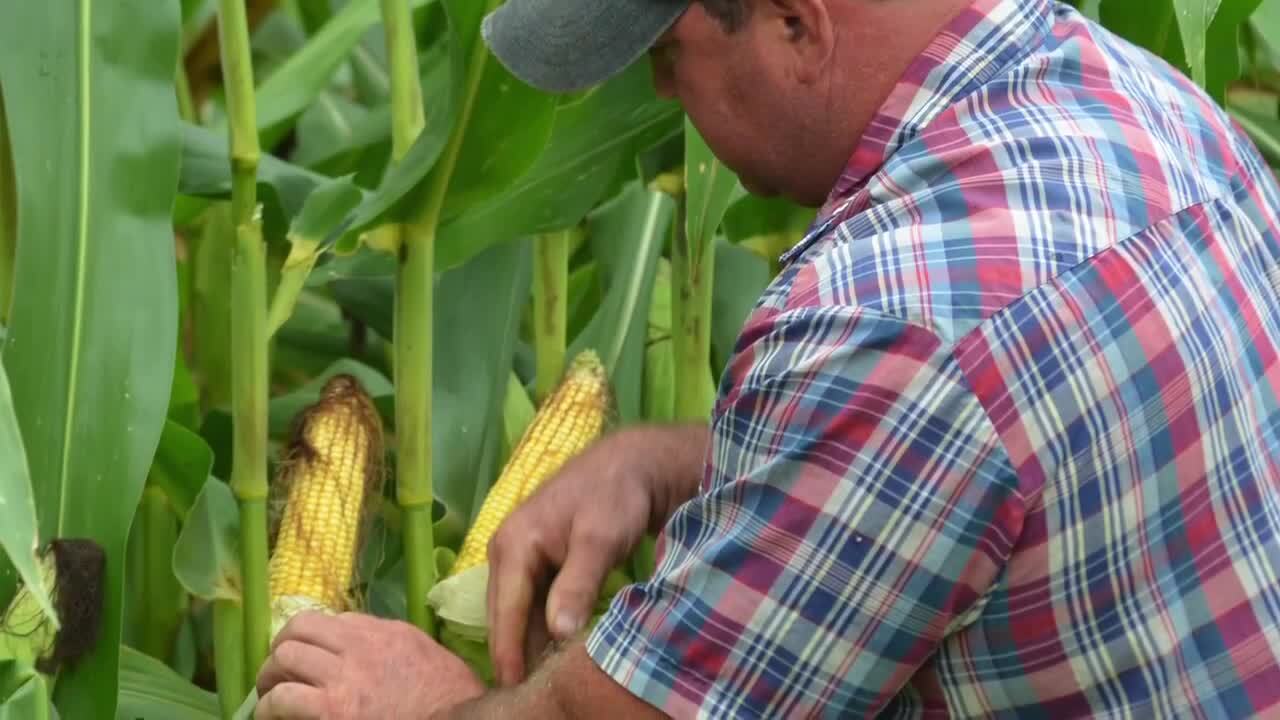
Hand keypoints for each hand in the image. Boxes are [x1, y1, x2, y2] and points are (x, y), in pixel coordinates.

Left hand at [255, 611, 484, 719]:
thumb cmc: (447, 699)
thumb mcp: (423, 655)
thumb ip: (391, 645)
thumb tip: (360, 646)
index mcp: (386, 632)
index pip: (333, 621)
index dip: (315, 640)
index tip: (311, 660)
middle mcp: (361, 646)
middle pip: (300, 628)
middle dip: (283, 650)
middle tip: (279, 674)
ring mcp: (343, 676)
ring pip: (284, 656)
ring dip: (272, 677)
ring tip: (271, 696)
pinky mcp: (330, 709)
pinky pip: (281, 698)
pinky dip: (270, 708)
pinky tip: (273, 717)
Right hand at [486, 424, 707, 686]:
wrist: (633, 463)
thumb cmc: (614, 497)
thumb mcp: (599, 540)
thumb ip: (576, 585)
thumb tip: (556, 633)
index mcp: (513, 544)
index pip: (505, 611)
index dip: (508, 653)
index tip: (512, 690)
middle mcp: (508, 549)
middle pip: (505, 613)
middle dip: (513, 653)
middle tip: (526, 693)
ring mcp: (523, 554)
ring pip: (519, 609)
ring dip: (527, 641)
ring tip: (539, 680)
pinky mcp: (541, 558)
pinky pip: (533, 600)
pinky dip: (540, 624)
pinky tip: (552, 650)